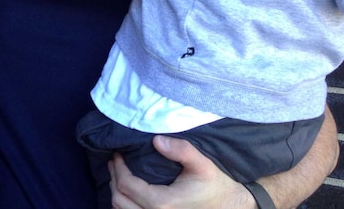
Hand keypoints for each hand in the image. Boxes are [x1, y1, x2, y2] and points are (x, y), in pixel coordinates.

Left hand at [109, 135, 253, 208]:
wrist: (230, 206)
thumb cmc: (216, 185)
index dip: (118, 168)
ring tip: (118, 173)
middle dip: (113, 178)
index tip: (118, 154)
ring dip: (116, 192)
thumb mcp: (203, 164)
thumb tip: (156, 140)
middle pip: (119, 200)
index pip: (126, 186)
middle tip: (115, 161)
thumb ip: (182, 150)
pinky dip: (124, 203)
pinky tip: (128, 190)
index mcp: (163, 203)